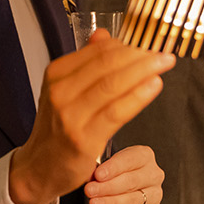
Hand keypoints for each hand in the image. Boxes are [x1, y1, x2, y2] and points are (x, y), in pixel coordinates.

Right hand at [7, 31, 175, 203]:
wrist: (39, 167)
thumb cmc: (56, 129)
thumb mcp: (64, 91)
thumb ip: (85, 63)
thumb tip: (104, 36)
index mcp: (56, 75)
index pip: (98, 50)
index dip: (128, 42)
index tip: (148, 40)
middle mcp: (61, 92)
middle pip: (107, 63)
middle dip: (139, 54)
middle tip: (162, 49)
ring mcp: (70, 116)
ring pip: (113, 84)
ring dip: (144, 71)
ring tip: (164, 63)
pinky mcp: (83, 139)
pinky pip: (117, 112)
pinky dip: (138, 96)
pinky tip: (153, 86)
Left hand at [83, 143, 163, 203]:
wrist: (121, 190)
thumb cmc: (114, 173)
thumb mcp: (107, 165)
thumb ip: (101, 169)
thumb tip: (90, 176)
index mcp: (144, 156)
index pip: (130, 160)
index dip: (113, 168)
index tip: (98, 175)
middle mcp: (153, 174)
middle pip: (131, 181)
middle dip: (108, 187)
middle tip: (90, 191)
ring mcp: (155, 194)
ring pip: (133, 200)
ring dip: (111, 203)